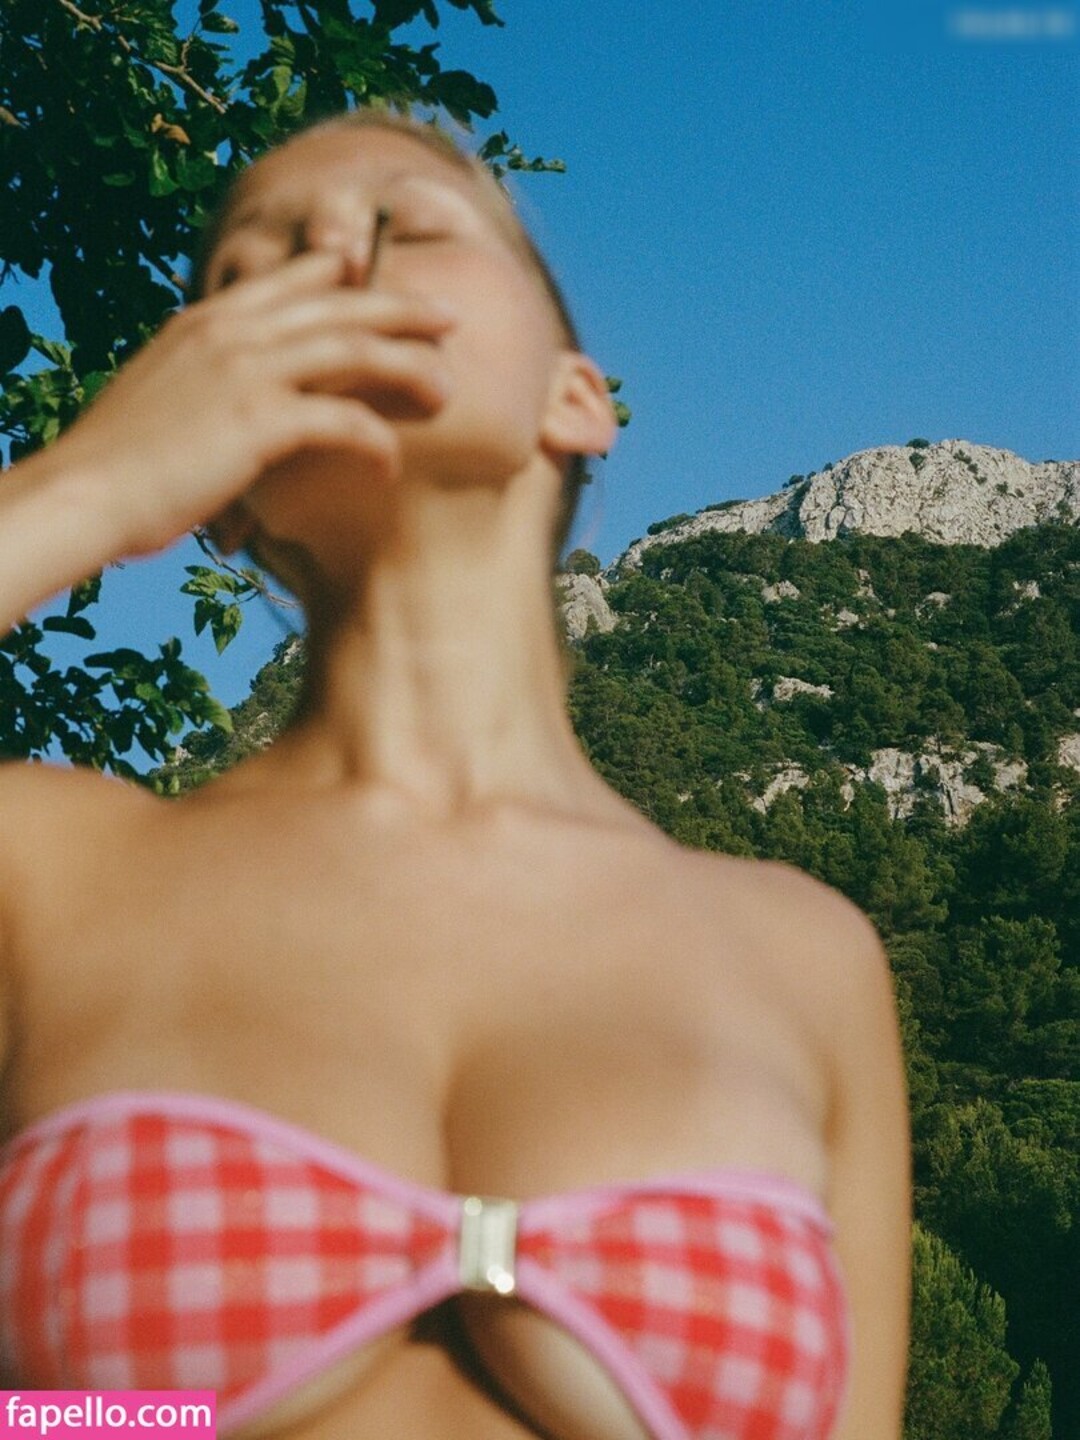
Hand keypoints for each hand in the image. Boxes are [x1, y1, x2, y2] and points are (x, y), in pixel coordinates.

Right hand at [53, 249, 455, 557]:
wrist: (85, 493)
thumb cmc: (121, 462)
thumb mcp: (164, 397)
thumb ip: (205, 380)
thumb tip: (235, 398)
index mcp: (207, 321)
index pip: (290, 278)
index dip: (345, 273)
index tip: (382, 278)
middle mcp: (232, 332)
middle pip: (340, 302)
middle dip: (403, 306)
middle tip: (449, 316)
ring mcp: (246, 372)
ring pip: (355, 348)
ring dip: (410, 366)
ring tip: (447, 389)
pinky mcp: (258, 422)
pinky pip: (343, 420)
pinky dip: (376, 441)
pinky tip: (392, 465)